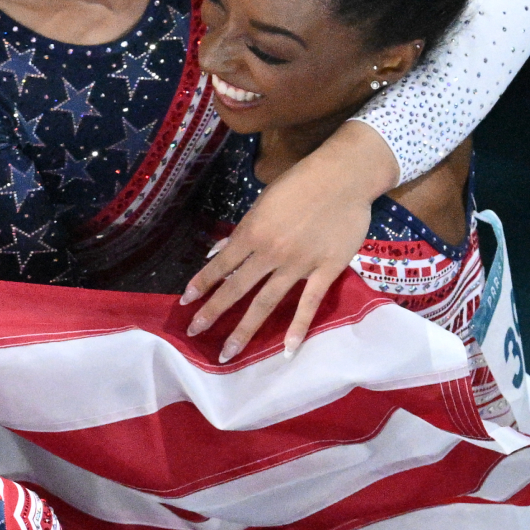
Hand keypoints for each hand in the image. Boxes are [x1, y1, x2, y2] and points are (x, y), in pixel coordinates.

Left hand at [182, 123, 391, 360]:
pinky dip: (298, 327)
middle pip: (236, 289)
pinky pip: (309, 303)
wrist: (345, 176)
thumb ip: (242, 230)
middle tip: (194, 333)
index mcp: (253, 232)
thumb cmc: (301, 183)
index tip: (184, 303)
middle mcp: (271, 252)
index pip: (220, 265)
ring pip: (266, 302)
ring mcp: (299, 264)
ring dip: (244, 329)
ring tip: (228, 353)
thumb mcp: (263, 201)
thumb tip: (218, 252)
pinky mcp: (326, 270)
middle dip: (212, 312)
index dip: (201, 284)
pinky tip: (287, 350)